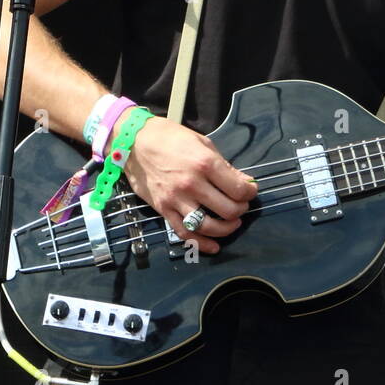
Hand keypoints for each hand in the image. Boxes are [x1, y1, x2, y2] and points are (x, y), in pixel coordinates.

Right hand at [112, 112, 258, 254]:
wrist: (134, 142)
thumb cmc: (170, 137)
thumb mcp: (203, 143)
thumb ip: (224, 165)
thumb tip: (244, 182)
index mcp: (206, 164)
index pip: (238, 188)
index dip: (250, 192)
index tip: (250, 190)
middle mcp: (192, 184)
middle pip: (228, 210)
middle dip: (241, 210)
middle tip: (241, 206)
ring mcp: (176, 199)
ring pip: (208, 226)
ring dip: (226, 229)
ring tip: (232, 224)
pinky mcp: (163, 209)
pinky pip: (184, 232)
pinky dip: (201, 243)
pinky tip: (214, 246)